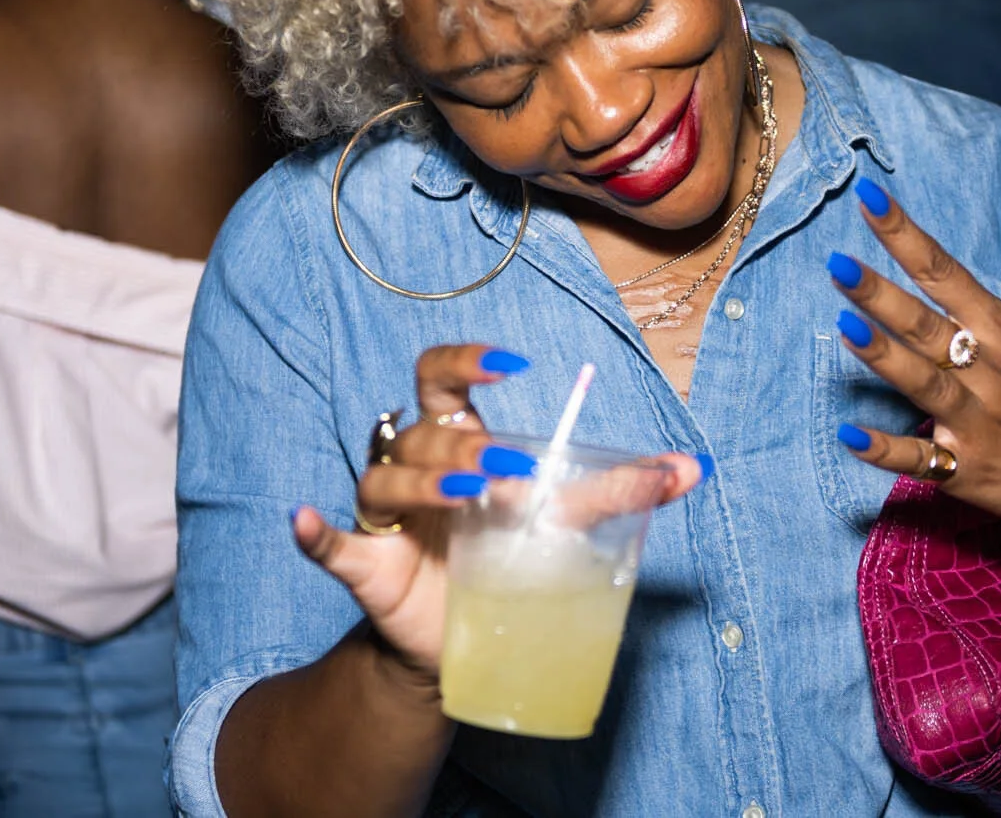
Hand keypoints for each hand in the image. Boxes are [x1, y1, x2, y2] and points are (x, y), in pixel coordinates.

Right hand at [290, 345, 702, 679]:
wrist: (463, 640)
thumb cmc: (505, 556)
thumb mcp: (561, 518)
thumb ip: (620, 491)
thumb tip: (694, 468)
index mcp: (458, 441)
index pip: (442, 378)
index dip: (466, 361)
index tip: (510, 366)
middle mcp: (417, 468)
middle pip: (419, 427)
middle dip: (459, 440)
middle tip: (507, 467)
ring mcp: (388, 518)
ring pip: (384, 478)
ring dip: (420, 482)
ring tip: (466, 498)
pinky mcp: (365, 565)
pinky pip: (328, 544)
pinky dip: (314, 533)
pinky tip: (305, 521)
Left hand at [829, 176, 1000, 544]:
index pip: (946, 272)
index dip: (907, 236)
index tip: (869, 199)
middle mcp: (991, 371)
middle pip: (927, 325)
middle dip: (880, 294)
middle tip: (836, 264)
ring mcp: (980, 422)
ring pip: (923, 385)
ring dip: (885, 357)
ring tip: (845, 326)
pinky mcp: (970, 470)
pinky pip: (923, 459)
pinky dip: (887, 450)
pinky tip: (849, 435)